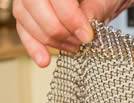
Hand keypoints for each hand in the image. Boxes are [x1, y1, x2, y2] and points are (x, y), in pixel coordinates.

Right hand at [13, 0, 133, 67]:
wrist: (99, 2)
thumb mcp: (104, 1)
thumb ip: (94, 11)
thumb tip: (82, 30)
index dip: (70, 18)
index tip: (87, 36)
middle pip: (35, 7)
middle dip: (60, 31)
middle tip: (80, 43)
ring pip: (26, 20)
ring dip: (51, 40)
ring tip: (73, 48)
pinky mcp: (27, 14)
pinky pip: (23, 30)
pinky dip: (34, 47)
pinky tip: (44, 60)